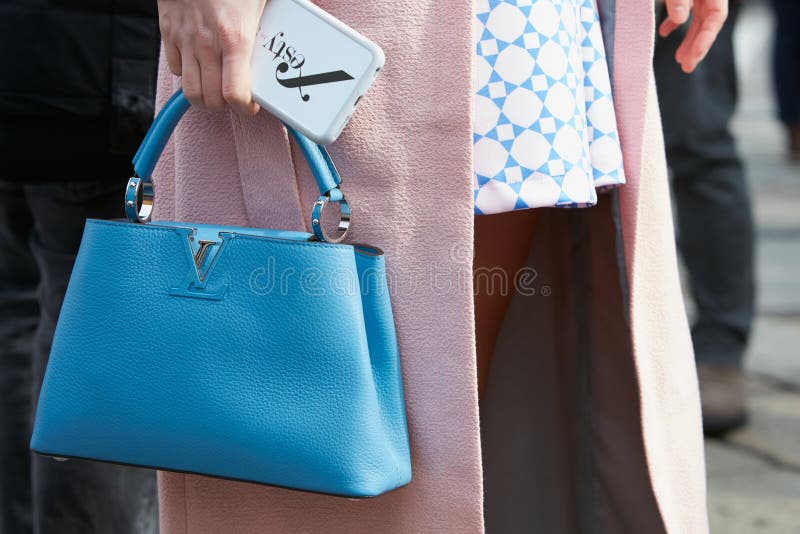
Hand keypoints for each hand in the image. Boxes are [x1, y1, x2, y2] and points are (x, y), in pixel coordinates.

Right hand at [158, 0, 266, 114]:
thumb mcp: (262, 0)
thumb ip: (274, 25)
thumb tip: (296, 33)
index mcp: (235, 37)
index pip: (235, 94)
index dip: (245, 108)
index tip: (252, 105)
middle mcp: (207, 43)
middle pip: (212, 99)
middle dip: (226, 106)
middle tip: (236, 98)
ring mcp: (185, 39)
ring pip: (190, 90)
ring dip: (205, 97)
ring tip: (217, 92)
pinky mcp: (168, 31)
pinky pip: (175, 68)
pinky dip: (187, 75)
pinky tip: (200, 67)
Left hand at [658, 0, 728, 72]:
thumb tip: (680, 19)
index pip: (717, 16)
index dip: (706, 38)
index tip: (694, 57)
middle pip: (707, 22)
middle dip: (697, 46)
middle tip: (687, 67)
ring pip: (695, 19)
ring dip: (687, 39)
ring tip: (679, 58)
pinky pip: (682, 9)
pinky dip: (673, 23)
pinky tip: (663, 33)